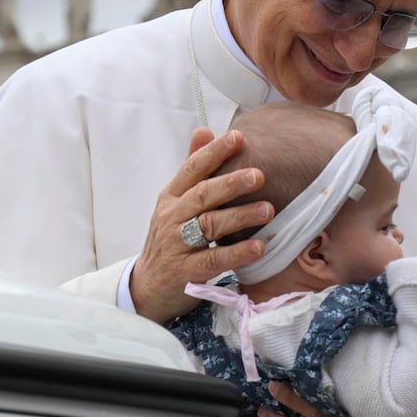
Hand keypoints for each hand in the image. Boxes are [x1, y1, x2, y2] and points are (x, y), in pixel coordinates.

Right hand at [129, 128, 274, 322]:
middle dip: (231, 183)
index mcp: (170, 197)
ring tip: (268, 209)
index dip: (213, 152)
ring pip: (208, 226)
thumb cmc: (170, 239)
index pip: (191, 169)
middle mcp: (171, 218)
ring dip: (240, 216)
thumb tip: (204, 130)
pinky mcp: (185, 272)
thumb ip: (192, 169)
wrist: (148, 285)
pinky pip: (213, 260)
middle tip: (259, 175)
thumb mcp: (175, 203)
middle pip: (201, 195)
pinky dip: (237, 253)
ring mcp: (176, 245)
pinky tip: (258, 246)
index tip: (238, 137)